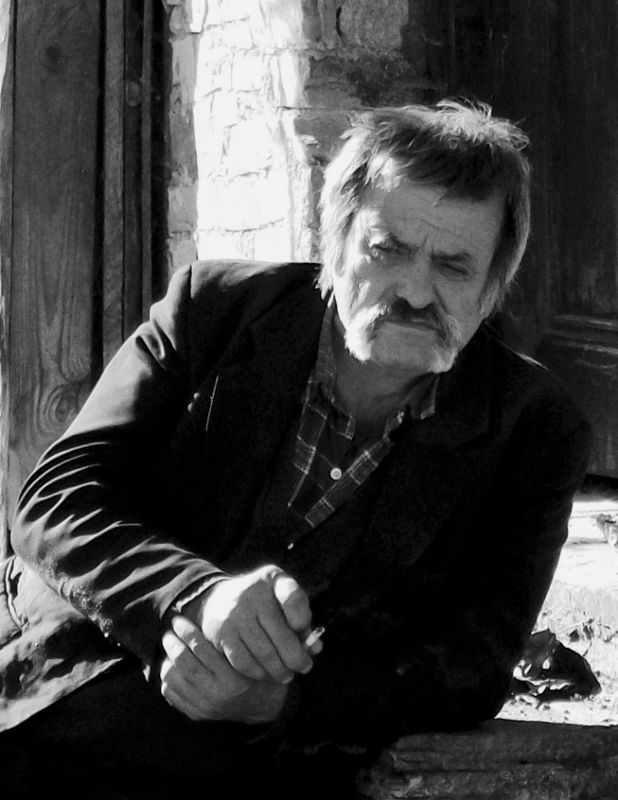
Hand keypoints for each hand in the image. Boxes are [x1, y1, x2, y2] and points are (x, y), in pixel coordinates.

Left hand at [160, 615, 288, 722]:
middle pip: (184, 663)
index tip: (179, 620)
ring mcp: (204, 707)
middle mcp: (217, 694)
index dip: (186, 631)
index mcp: (232, 678)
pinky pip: (171, 694)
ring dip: (166, 659)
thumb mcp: (254, 653)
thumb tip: (208, 608)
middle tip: (168, 631)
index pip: (201, 648)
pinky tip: (171, 665)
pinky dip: (167, 678)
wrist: (264, 707)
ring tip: (169, 647)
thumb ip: (234, 638)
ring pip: (173, 679)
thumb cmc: (259, 670)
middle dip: (172, 643)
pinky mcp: (196, 714)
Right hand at [183, 565, 320, 682]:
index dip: (301, 616)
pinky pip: (244, 662)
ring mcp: (235, 613)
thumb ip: (301, 619)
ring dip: (279, 670)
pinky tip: (264, 673)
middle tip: (304, 668)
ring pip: (264, 652)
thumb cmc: (264, 603)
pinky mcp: (221, 634)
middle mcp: (252, 593)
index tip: (302, 629)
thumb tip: (315, 649)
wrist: (219, 599)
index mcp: (272, 579)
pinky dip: (258, 672)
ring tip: (287, 675)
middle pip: (282, 635)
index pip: (292, 596)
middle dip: (297, 657)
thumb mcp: (283, 599)